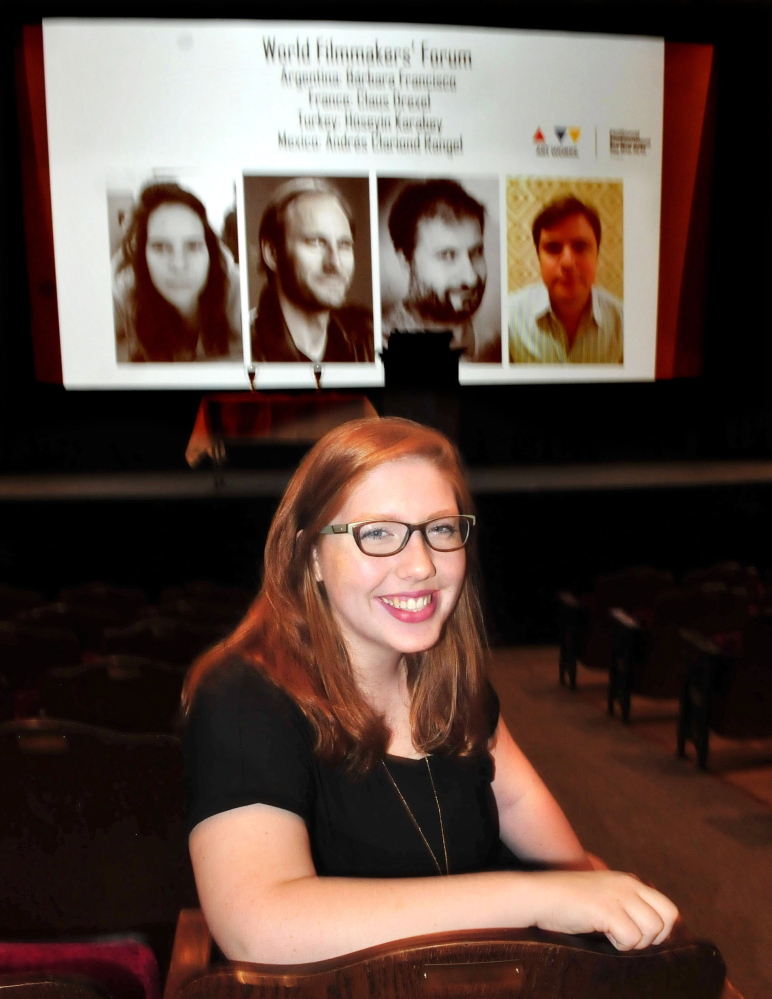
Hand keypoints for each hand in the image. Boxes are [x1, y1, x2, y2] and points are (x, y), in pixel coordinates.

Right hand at [529, 870, 678, 950]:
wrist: (540, 896)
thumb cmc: (569, 902)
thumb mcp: (605, 896)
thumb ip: (628, 905)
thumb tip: (655, 932)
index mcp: (630, 881)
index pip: (668, 908)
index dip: (659, 929)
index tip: (639, 936)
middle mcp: (628, 884)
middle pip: (667, 919)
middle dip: (652, 937)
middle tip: (628, 938)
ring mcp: (618, 895)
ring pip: (652, 929)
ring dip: (635, 942)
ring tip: (613, 936)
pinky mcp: (606, 909)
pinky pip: (631, 938)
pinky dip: (620, 945)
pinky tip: (603, 936)